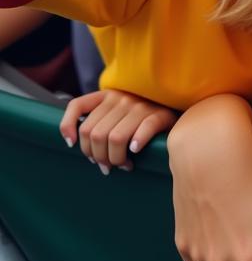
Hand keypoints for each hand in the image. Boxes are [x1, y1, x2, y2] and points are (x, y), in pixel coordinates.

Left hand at [59, 89, 177, 172]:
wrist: (174, 106)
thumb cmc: (140, 115)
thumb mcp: (115, 110)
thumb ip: (97, 119)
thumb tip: (73, 142)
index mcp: (107, 94)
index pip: (77, 106)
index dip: (68, 127)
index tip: (72, 145)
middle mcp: (121, 98)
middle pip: (95, 133)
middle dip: (97, 156)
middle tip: (106, 166)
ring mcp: (140, 106)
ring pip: (115, 138)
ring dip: (115, 158)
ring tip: (122, 165)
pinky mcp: (159, 114)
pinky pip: (143, 130)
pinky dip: (137, 143)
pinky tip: (135, 151)